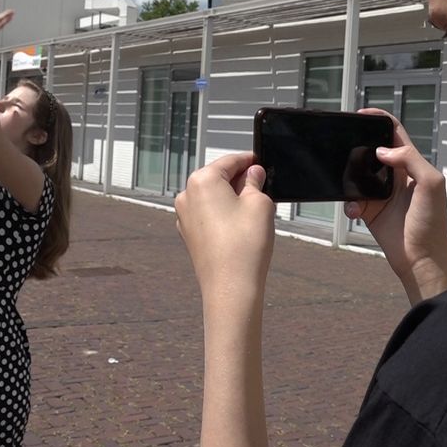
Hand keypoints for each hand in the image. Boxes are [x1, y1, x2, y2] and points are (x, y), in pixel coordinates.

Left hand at [176, 152, 276, 309]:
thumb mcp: (260, 204)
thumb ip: (255, 182)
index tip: (260, 162)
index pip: (229, 161)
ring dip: (232, 198)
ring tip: (254, 210)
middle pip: (218, 178)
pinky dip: (223, 214)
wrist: (231, 286)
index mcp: (202, 180)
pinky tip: (241, 226)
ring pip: (213, 197)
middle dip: (240, 180)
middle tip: (262, 186)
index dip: (249, 160)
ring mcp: (184, 216)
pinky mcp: (189, 234)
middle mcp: (187, 195)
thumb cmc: (244, 245)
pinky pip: (208, 215)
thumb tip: (253, 174)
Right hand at [345, 109, 446, 303]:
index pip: (395, 134)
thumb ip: (411, 160)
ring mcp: (381, 193)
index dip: (379, 120)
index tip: (362, 115)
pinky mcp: (370, 211)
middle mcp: (396, 176)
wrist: (422, 258)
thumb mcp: (431, 184)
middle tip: (343, 145)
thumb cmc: (434, 223)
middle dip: (357, 147)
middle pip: (371, 151)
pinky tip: (355, 212)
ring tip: (350, 187)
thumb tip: (382, 151)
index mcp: (412, 164)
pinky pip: (351, 200)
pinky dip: (349, 203)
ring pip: (356, 175)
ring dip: (348, 178)